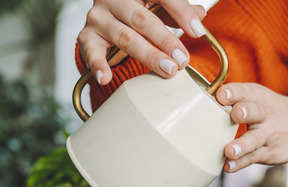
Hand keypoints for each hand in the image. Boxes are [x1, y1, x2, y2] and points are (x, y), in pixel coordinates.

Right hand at [77, 0, 206, 84]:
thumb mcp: (159, 8)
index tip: (198, 32)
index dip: (181, 12)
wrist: (107, 17)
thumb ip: (177, 12)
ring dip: (148, 55)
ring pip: (125, 37)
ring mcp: (99, 17)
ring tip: (167, 69)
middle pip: (142, 19)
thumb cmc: (137, 12)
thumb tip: (200, 16)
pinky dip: (99, 65)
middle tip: (182, 59)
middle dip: (165, 41)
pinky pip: (91, 51)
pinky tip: (107, 77)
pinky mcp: (87, 36)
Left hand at [217, 83, 287, 172]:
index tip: (221, 94)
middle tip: (235, 114)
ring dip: (242, 145)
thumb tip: (200, 97)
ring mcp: (267, 135)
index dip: (233, 92)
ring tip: (230, 151)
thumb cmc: (273, 111)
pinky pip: (253, 158)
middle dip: (244, 112)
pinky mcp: (267, 152)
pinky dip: (241, 163)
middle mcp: (264, 114)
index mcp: (258, 97)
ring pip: (254, 139)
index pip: (245, 91)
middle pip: (254, 111)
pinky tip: (229, 167)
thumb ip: (235, 98)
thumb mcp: (260, 97)